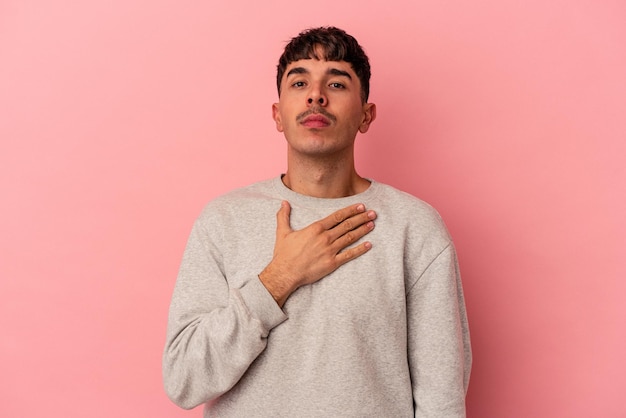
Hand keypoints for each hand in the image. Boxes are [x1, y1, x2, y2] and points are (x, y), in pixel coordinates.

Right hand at [259, 201, 375, 306]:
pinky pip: (349, 255)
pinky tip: (369, 245)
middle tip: (373, 213)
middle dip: (361, 218)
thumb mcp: (282, 232)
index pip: (337, 216)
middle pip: (347, 225)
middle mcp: (325, 237)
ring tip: (372, 224)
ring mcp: (330, 250)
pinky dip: (360, 249)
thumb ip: (283, 216)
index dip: (350, 210)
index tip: (361, 206)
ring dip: (363, 230)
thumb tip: (283, 203)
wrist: (285, 273)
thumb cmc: (284, 254)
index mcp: (316, 228)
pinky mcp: (332, 263)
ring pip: (350, 237)